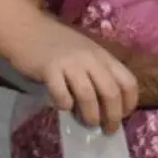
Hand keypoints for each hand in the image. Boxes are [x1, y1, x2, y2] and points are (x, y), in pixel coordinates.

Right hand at [19, 18, 139, 134]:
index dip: (129, 102)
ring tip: (89, 124)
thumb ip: (98, 73)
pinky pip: (61, 94)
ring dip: (91, 115)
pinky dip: (65, 105)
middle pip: (110, 91)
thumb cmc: (58, 44)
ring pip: (88, 96)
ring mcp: (70, 63)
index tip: (123, 115)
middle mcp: (90, 58)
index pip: (127, 81)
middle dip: (112, 116)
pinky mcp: (49, 69)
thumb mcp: (86, 54)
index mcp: (103, 55)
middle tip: (108, 129)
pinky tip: (63, 107)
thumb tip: (108, 107)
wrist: (27, 28)